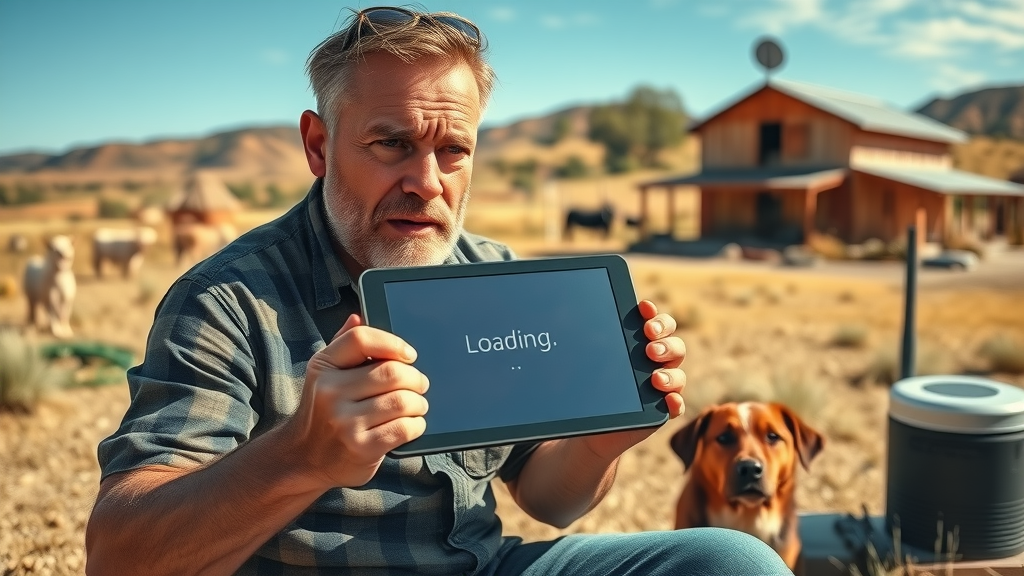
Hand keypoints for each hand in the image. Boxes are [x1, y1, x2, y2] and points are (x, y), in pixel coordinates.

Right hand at [284, 314, 428, 489]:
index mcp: (323, 366)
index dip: (393, 343)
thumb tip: (358, 317)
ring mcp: (345, 422)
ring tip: (416, 405)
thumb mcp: (325, 375)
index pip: (361, 339)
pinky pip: (404, 428)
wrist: (302, 459)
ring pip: (402, 401)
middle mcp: (330, 392)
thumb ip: (343, 346)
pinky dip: (416, 425)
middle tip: (419, 384)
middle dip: (415, 378)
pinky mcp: (361, 447)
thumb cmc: (322, 412)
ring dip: (418, 403)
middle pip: (392, 372)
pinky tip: (411, 424)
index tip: (409, 355)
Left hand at [581, 299, 686, 459]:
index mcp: (641, 344)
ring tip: (654, 377)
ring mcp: (661, 386)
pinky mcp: (661, 410)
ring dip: (670, 373)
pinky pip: (675, 406)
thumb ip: (581, 343)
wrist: (590, 426)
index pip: (656, 324)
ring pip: (678, 374)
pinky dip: (674, 402)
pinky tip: (668, 400)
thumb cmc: (589, 387)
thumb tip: (557, 316)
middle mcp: (656, 363)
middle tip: (649, 347)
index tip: (643, 308)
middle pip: (674, 345)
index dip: (653, 314)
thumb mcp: (582, 363)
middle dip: (665, 342)